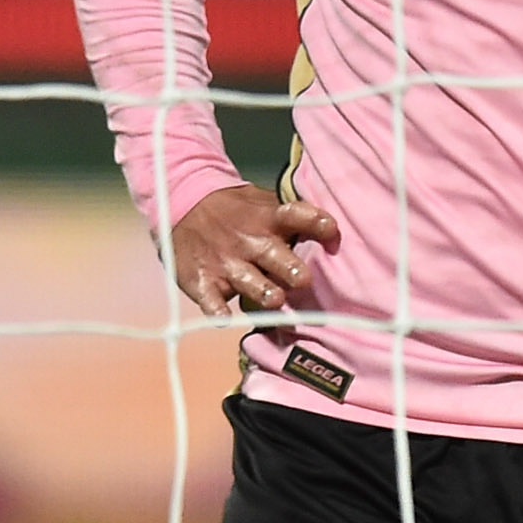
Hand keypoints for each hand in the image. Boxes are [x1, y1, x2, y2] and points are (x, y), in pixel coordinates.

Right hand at [171, 186, 340, 316]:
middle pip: (274, 254)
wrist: (184, 205)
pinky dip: (216, 309)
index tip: (332, 231)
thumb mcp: (263, 204)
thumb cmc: (238, 212)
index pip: (297, 215)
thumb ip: (296, 218)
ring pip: (248, 280)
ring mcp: (226, 262)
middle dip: (289, 268)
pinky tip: (223, 319)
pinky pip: (210, 299)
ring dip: (262, 290)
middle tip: (303, 279)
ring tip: (275, 301)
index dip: (316, 222)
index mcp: (269, 219)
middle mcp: (250, 241)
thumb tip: (338, 234)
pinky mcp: (203, 281)